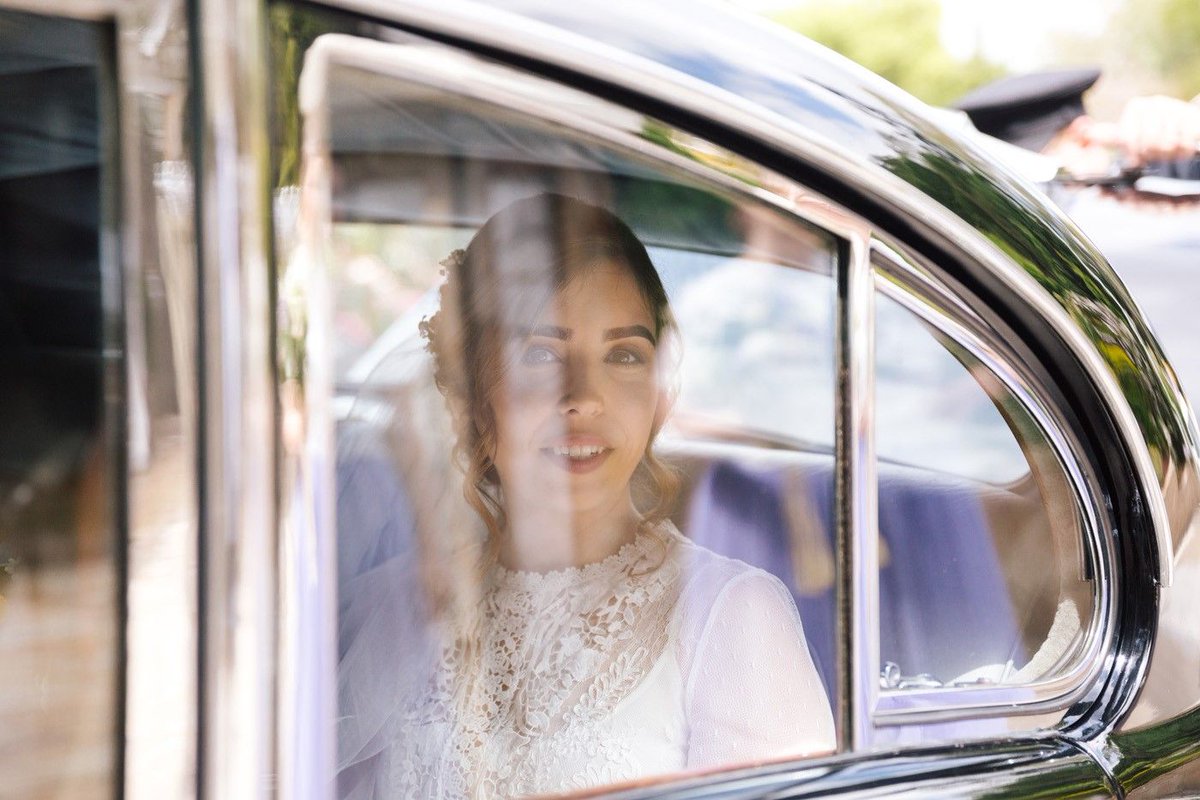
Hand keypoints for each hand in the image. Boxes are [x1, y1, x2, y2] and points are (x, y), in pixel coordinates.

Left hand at [1075, 95, 1199, 165]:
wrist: (1190, 126)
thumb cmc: (1158, 134)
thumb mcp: (1132, 135)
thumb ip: (1110, 136)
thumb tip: (1088, 133)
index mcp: (1137, 107)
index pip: (1128, 138)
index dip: (1135, 153)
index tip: (1140, 156)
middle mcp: (1154, 103)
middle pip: (1147, 142)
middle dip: (1154, 154)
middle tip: (1159, 154)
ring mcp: (1174, 107)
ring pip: (1166, 143)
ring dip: (1170, 153)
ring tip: (1172, 150)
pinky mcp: (1190, 115)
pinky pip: (1184, 140)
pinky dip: (1184, 149)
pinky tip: (1185, 146)